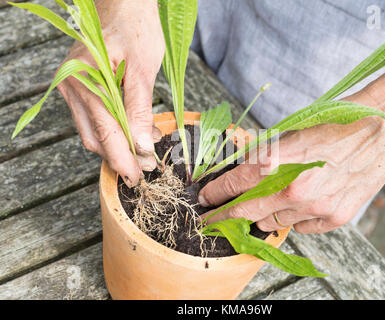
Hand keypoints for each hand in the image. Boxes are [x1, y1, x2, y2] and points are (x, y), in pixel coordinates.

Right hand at [57, 0, 163, 186]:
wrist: (124, 4)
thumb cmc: (136, 28)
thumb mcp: (143, 70)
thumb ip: (141, 111)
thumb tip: (142, 147)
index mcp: (85, 81)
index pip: (106, 132)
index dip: (123, 159)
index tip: (138, 177)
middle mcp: (73, 87)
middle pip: (95, 137)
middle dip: (120, 157)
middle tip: (144, 170)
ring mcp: (73, 88)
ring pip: (93, 131)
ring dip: (118, 145)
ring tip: (143, 151)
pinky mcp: (81, 88)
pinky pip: (95, 119)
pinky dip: (114, 130)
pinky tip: (134, 133)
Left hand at [198, 92, 384, 233]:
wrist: (378, 132)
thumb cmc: (333, 127)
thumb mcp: (289, 133)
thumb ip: (262, 156)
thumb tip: (239, 173)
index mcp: (278, 162)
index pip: (233, 185)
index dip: (214, 194)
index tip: (205, 200)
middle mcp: (293, 189)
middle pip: (246, 213)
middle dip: (224, 218)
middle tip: (211, 221)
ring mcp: (315, 207)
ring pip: (273, 223)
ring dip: (265, 215)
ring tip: (272, 200)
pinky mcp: (334, 217)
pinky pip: (301, 227)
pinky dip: (295, 218)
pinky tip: (303, 202)